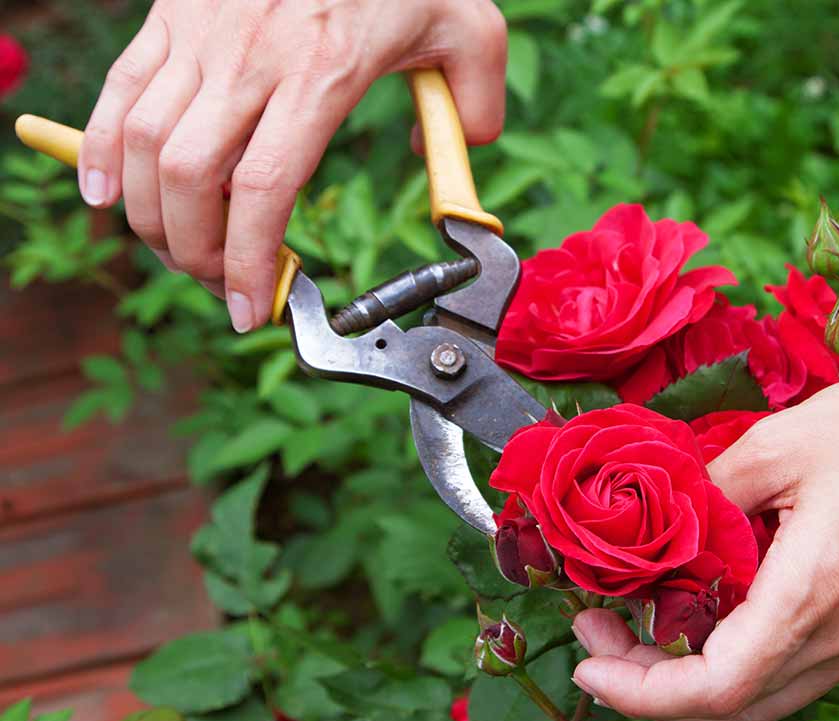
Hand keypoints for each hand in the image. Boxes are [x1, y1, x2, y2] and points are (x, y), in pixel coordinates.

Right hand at [78, 0, 506, 330]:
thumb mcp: (468, 27)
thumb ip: (474, 103)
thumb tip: (460, 156)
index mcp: (323, 71)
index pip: (266, 189)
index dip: (250, 262)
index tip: (254, 310)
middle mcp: (252, 57)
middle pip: (191, 178)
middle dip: (195, 252)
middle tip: (222, 284)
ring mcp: (201, 34)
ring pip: (144, 142)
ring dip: (148, 215)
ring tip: (177, 251)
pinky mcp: (171, 16)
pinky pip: (119, 91)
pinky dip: (100, 150)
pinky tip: (104, 196)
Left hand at [569, 339, 838, 720]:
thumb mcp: (780, 441)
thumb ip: (709, 492)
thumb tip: (662, 521)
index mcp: (818, 591)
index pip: (715, 688)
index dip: (640, 691)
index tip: (590, 660)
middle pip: (740, 706)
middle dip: (657, 686)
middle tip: (606, 637)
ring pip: (776, 692)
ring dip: (705, 674)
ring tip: (653, 625)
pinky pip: (813, 663)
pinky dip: (755, 654)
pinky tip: (725, 608)